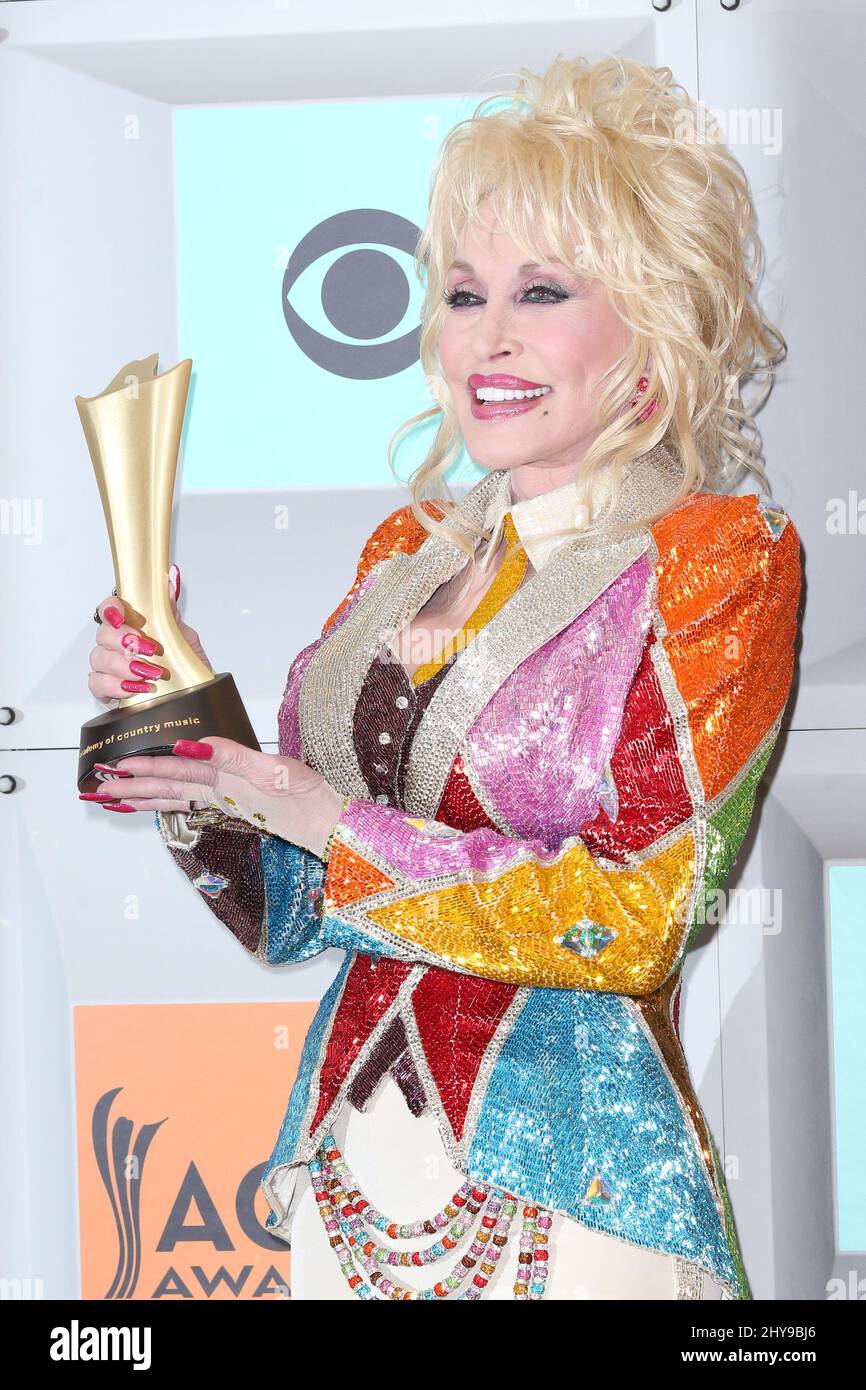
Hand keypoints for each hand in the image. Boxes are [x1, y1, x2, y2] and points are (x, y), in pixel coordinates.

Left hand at [81, 736, 347, 858]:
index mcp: (223, 782)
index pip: (174, 773)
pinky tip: (161, 800)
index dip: (144, 769)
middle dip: (131, 788)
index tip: (116, 766)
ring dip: (143, 798)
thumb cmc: (303, 795)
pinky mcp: (236, 801)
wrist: (323, 821)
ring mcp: (226, 798)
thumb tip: (188, 747)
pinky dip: (169, 801)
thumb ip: (229, 756)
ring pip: (174, 798)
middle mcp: (219, 792)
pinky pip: (191, 802)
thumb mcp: (269, 769)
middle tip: (100, 788)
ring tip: (116, 799)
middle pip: (166, 789)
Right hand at [88, 563, 210, 704]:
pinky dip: (115, 686)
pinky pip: (97, 684)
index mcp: (132, 626)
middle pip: (103, 633)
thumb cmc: (186, 668)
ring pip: (98, 658)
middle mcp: (117, 644)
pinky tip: (135, 688)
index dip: (110, 608)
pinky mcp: (107, 690)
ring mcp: (109, 667)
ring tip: (150, 673)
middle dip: (124, 641)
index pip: (110, 608)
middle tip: (149, 650)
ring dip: (124, 665)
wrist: (194, 697)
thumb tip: (168, 586)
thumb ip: (171, 614)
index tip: (121, 616)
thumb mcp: (185, 638)